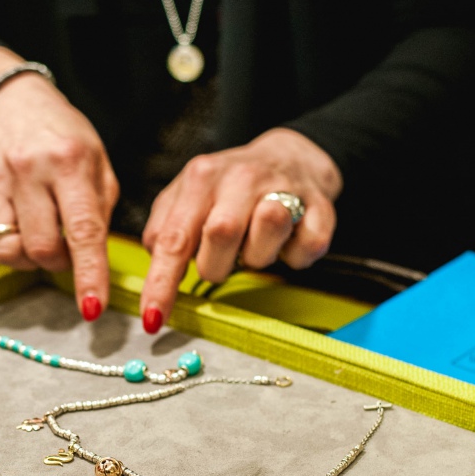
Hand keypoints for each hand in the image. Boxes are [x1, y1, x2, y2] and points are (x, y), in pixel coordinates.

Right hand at [0, 48, 117, 321]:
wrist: (7, 99)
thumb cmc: (61, 138)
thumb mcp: (96, 163)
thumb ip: (99, 212)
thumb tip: (92, 264)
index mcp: (69, 161)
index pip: (82, 230)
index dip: (89, 274)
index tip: (92, 309)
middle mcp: (27, 168)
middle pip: (41, 249)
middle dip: (55, 260)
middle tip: (61, 242)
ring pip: (8, 251)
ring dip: (26, 253)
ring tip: (33, 228)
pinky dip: (1, 240)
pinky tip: (10, 214)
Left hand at [139, 128, 342, 331]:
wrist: (290, 157)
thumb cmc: (230, 190)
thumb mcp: (187, 198)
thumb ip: (164, 229)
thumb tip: (154, 264)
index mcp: (201, 179)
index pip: (174, 238)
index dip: (162, 282)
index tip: (153, 318)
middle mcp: (240, 177)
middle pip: (221, 233)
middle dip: (216, 265)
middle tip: (223, 261)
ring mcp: (284, 187)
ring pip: (268, 231)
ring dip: (258, 256)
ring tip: (255, 245)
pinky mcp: (320, 205)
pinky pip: (308, 246)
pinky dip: (296, 257)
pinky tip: (288, 243)